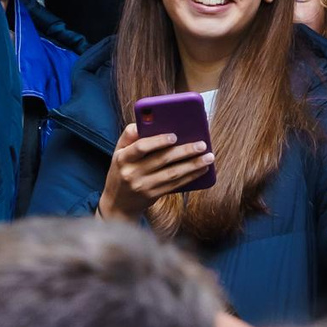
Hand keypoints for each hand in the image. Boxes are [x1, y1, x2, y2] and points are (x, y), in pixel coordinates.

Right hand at [96, 123, 212, 220]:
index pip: (140, 147)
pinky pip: (175, 185)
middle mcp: (132, 173)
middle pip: (162, 160)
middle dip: (184, 151)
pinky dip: (190, 177)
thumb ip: (129, 136)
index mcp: (123, 158)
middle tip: (202, 144)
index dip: (158, 141)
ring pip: (172, 174)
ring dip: (193, 165)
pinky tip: (202, 169)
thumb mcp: (118, 152)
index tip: (174, 136)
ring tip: (208, 157)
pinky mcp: (153, 195)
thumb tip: (144, 122)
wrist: (117, 203)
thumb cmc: (121, 171)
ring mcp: (143, 186)